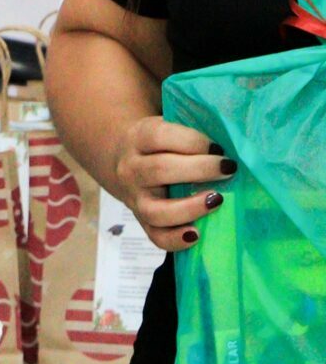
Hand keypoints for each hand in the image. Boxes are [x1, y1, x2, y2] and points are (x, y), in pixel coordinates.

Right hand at [109, 116, 231, 251]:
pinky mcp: (142, 221)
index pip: (159, 137)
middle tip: (228, 168)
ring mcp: (135, 198)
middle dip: (199, 170)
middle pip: (159, 170)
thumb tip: (239, 126)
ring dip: (189, 207)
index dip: (192, 141)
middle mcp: (131, 169)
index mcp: (138, 138)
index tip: (219, 146)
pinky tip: (197, 233)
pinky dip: (176, 239)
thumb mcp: (168, 124)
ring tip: (217, 200)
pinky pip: (155, 236)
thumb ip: (194, 125)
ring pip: (155, 210)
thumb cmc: (162, 142)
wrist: (123, 160)